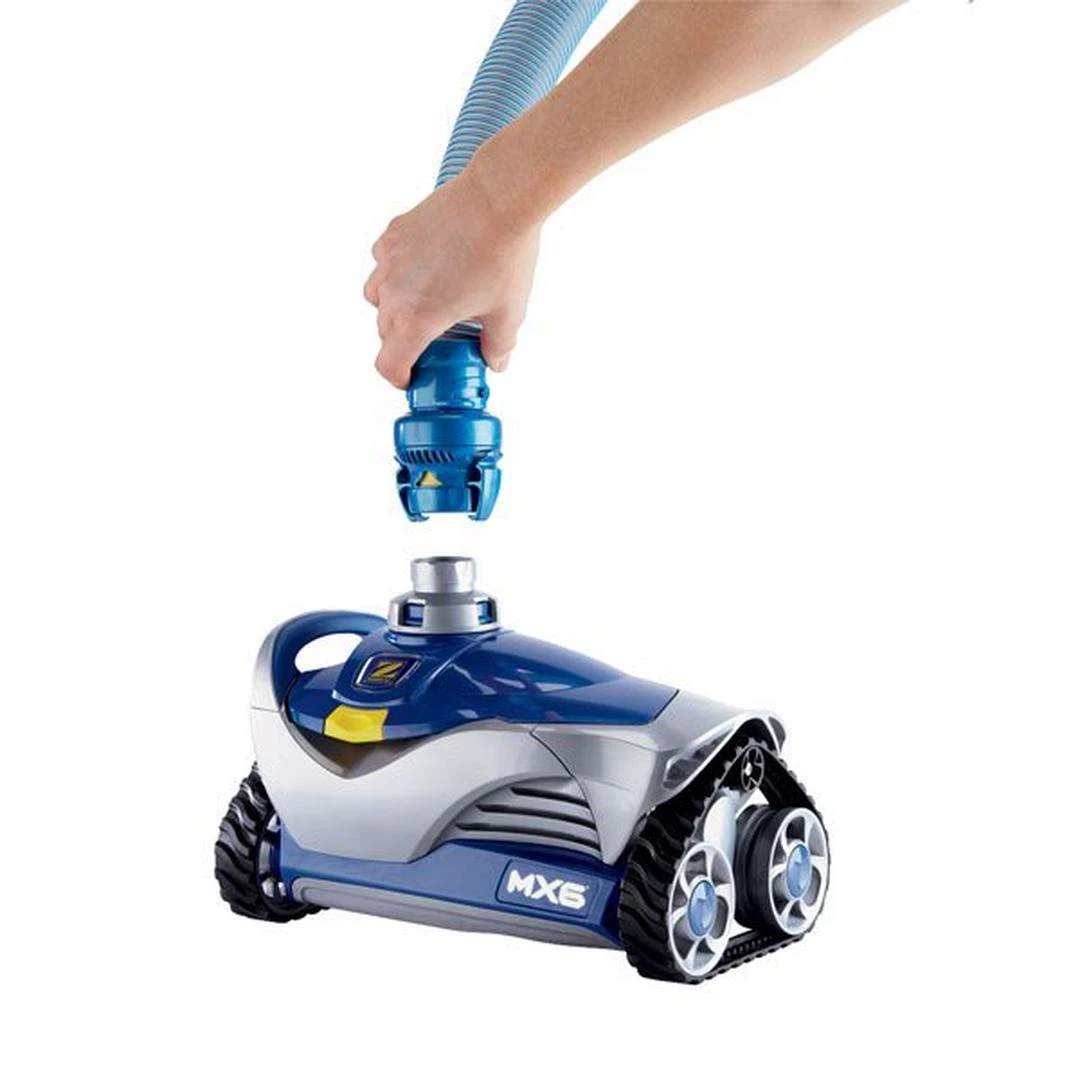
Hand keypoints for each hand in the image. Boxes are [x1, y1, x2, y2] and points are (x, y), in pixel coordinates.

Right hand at [364, 164, 539, 388]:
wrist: (499, 199)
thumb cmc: (504, 256)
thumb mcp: (508, 313)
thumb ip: (499, 346)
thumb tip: (495, 362)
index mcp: (418, 320)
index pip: (388, 364)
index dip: (399, 377)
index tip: (412, 376)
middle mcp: (395, 292)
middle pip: (384, 332)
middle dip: (404, 341)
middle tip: (433, 337)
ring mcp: (390, 260)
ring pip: (377, 297)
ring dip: (394, 307)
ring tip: (424, 300)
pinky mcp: (394, 233)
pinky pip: (384, 262)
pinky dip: (396, 272)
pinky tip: (424, 266)